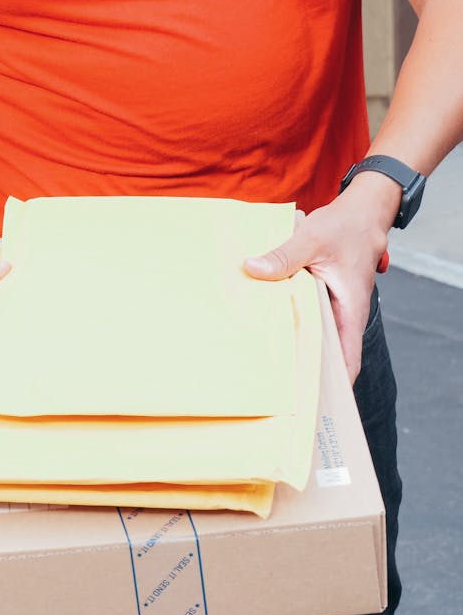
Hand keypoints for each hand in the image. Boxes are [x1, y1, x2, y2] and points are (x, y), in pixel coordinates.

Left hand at [243, 175, 398, 380]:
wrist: (361, 212)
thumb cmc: (344, 227)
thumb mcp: (311, 239)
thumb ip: (284, 256)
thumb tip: (252, 269)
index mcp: (350, 311)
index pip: (346, 361)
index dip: (331, 385)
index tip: (309, 402)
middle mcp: (343, 314)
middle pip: (325, 352)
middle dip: (304, 369)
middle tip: (272, 388)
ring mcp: (333, 306)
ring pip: (313, 332)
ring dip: (294, 342)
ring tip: (262, 363)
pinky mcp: (322, 295)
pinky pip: (306, 314)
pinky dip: (290, 318)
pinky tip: (264, 321)